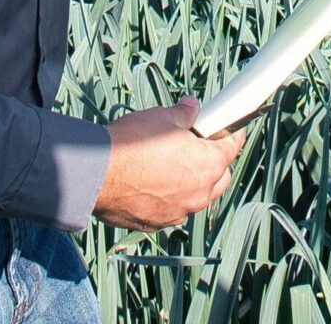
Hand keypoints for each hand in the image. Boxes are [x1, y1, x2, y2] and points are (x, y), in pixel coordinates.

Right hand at [92, 97, 242, 230]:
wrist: (98, 174)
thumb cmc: (133, 143)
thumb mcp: (163, 117)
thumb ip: (185, 114)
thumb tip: (192, 108)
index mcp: (208, 166)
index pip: (233, 148)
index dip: (231, 135)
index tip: (229, 129)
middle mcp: (199, 194)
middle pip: (219, 177)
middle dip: (215, 161)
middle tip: (199, 146)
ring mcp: (178, 213)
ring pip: (196, 197)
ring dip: (191, 183)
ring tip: (173, 165)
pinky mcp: (156, 223)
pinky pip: (172, 210)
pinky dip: (169, 198)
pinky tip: (154, 184)